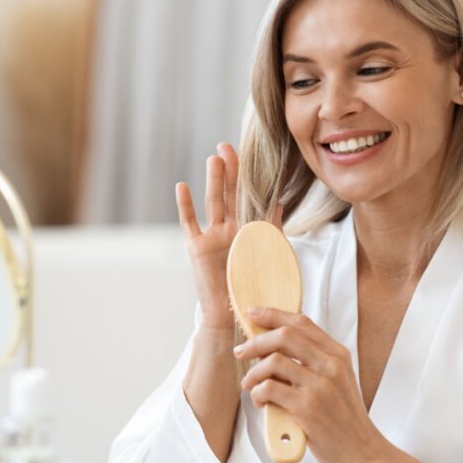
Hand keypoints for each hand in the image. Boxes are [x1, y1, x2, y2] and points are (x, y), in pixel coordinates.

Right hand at [176, 144, 281, 332]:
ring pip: (214, 202)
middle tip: (229, 146)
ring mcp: (213, 237)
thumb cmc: (255, 291)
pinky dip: (186, 205)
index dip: (251, 177)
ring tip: (215, 158)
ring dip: (214, 180)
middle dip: (231, 170)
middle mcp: (231, 229)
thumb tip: (279, 201)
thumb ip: (272, 230)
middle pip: (231, 193)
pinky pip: (189, 223)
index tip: (253, 154)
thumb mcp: (269, 257)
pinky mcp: (198, 248)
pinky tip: (183, 186)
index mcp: (250, 230)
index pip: (251, 197)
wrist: (234, 316)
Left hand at [233, 307, 383, 462]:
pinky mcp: (308, 408)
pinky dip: (257, 393)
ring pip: (273, 361)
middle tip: (241, 352)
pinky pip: (269, 388)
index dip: (273, 314)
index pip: (301, 322)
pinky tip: (260, 401)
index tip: (253, 314)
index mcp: (338, 354)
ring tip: (249, 385)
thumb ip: (315, 361)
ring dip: (254, 373)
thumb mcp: (338, 380)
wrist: (362, 451)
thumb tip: (276, 345)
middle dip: (256, 342)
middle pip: (284, 336)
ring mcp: (320, 386)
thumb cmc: (345, 418)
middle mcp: (331, 365)